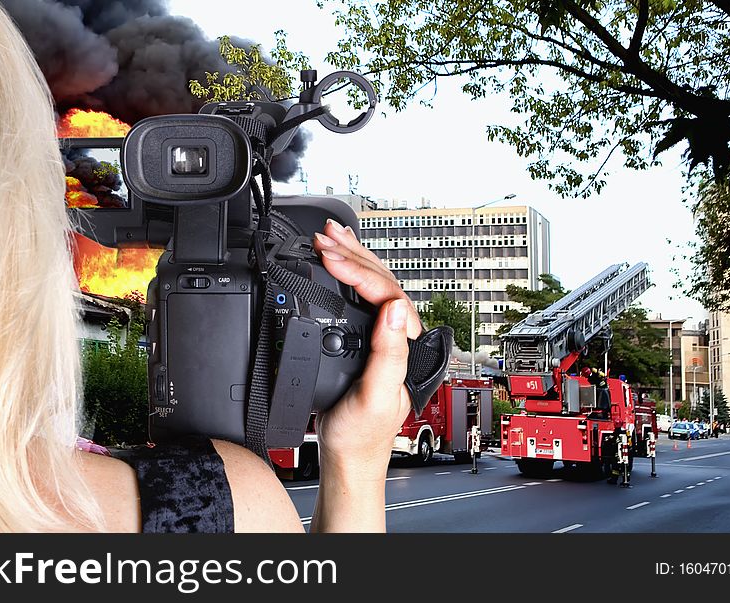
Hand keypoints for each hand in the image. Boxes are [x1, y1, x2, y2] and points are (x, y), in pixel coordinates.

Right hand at [312, 219, 422, 480]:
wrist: (348, 455)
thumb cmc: (362, 433)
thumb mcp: (375, 395)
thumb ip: (388, 353)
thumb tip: (395, 309)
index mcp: (406, 344)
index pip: (386, 293)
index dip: (356, 270)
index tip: (327, 256)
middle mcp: (399, 337)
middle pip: (380, 281)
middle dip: (351, 253)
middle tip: (323, 235)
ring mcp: (383, 337)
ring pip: (372, 285)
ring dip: (350, 257)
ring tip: (329, 234)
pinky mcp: (365, 340)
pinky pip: (359, 297)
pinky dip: (347, 275)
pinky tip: (336, 265)